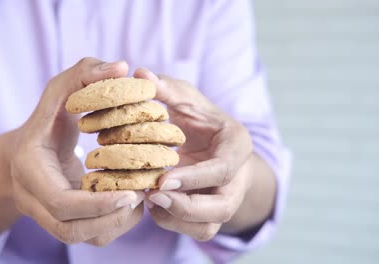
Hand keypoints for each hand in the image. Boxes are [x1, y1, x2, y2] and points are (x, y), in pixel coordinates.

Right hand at [10, 58, 144, 245]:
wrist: (33, 148)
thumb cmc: (50, 115)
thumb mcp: (63, 87)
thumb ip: (88, 72)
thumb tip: (123, 67)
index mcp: (30, 169)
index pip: (61, 202)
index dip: (97, 204)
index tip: (132, 193)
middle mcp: (33, 198)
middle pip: (70, 229)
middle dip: (110, 218)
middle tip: (141, 197)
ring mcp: (47, 214)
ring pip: (82, 237)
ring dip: (116, 223)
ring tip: (140, 199)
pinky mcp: (64, 220)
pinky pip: (91, 235)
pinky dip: (115, 224)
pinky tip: (132, 201)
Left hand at [133, 68, 252, 240]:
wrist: (212, 142)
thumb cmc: (199, 118)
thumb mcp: (186, 98)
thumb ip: (166, 88)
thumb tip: (141, 73)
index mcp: (237, 145)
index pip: (223, 168)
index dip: (194, 177)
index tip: (161, 179)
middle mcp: (237, 177)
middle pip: (221, 207)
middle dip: (186, 206)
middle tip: (151, 195)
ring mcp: (225, 197)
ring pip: (209, 226)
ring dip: (176, 219)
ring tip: (148, 201)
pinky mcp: (211, 214)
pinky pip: (196, 231)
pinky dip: (172, 223)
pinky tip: (152, 206)